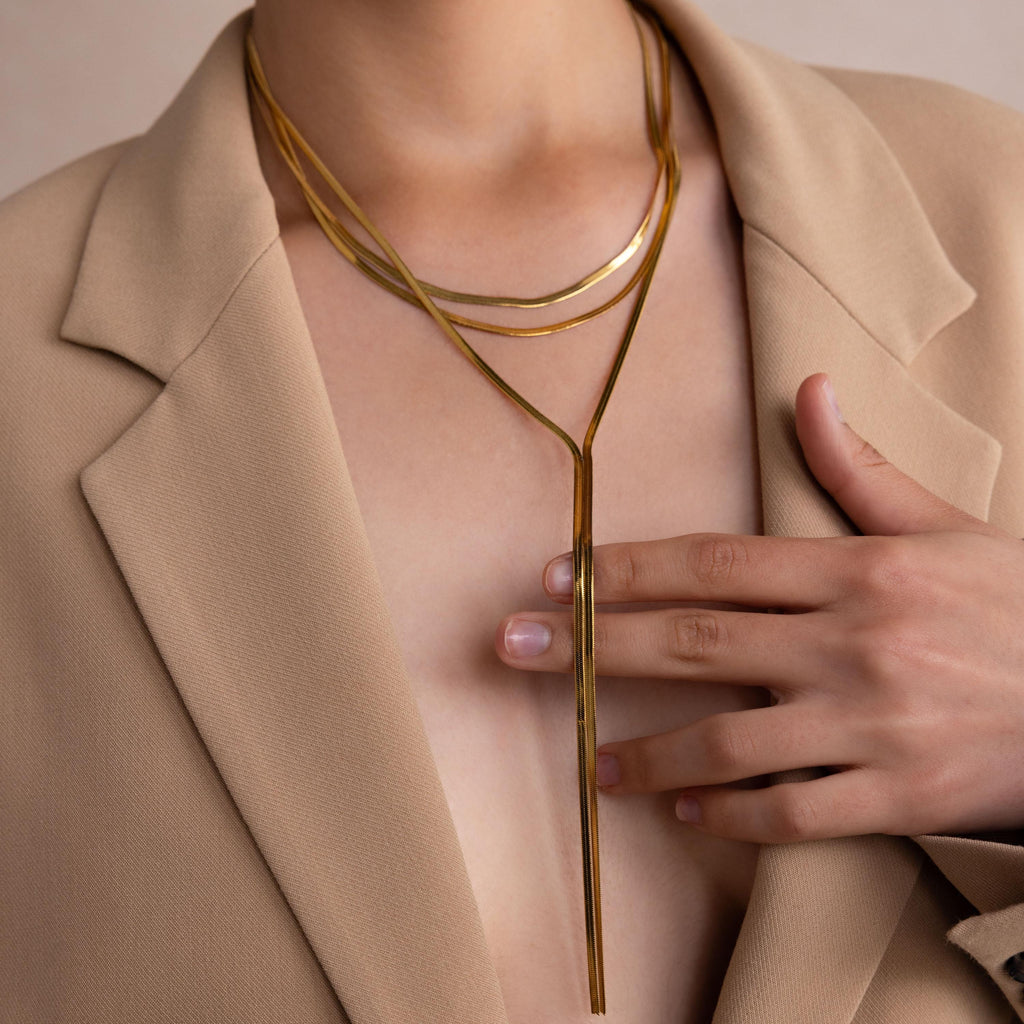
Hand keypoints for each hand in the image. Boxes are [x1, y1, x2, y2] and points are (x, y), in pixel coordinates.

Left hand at [495, 373, 1023, 842]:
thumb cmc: (1019, 605)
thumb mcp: (946, 526)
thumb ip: (863, 469)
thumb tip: (809, 391)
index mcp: (856, 569)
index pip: (713, 564)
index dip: (626, 568)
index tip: (558, 575)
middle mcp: (852, 642)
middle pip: (696, 641)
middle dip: (596, 644)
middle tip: (517, 647)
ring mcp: (872, 722)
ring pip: (731, 740)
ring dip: (650, 753)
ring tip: (594, 762)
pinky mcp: (898, 793)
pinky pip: (796, 811)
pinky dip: (735, 815)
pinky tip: (689, 814)